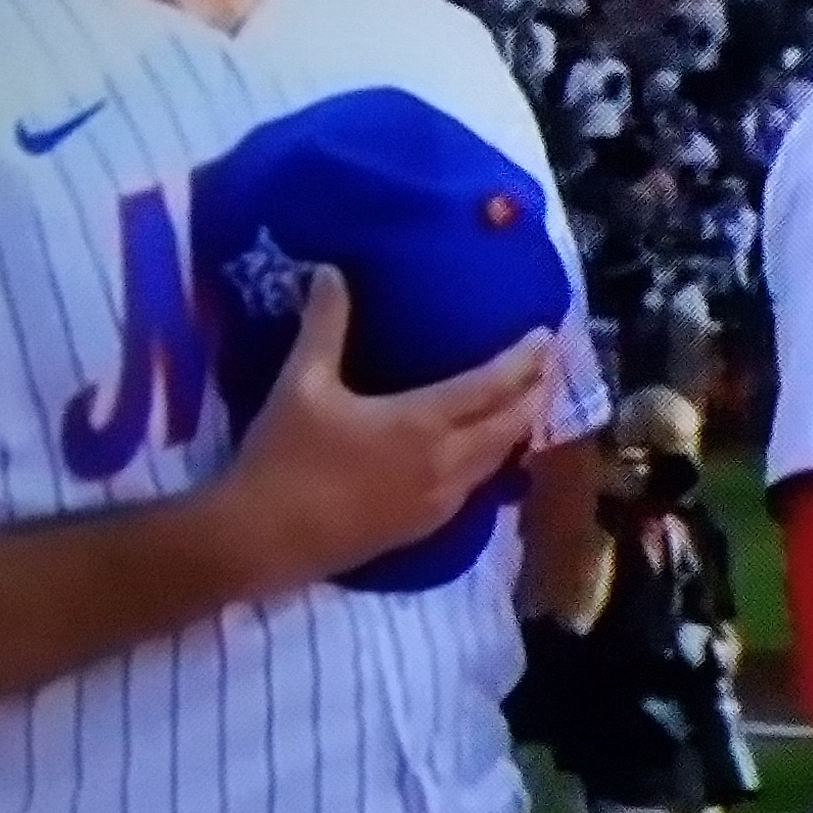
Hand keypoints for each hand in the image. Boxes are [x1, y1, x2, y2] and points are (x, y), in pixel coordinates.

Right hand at [213, 270, 555, 593]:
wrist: (264, 540)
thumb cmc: (284, 458)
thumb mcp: (302, 383)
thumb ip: (324, 326)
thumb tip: (331, 273)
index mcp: (423, 422)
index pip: (493, 386)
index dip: (524, 359)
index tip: (544, 336)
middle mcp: (447, 462)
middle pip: (512, 424)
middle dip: (534, 392)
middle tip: (547, 366)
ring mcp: (441, 501)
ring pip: (499, 459)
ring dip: (518, 428)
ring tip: (528, 403)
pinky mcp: (425, 527)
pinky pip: (477, 487)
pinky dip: (493, 461)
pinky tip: (486, 453)